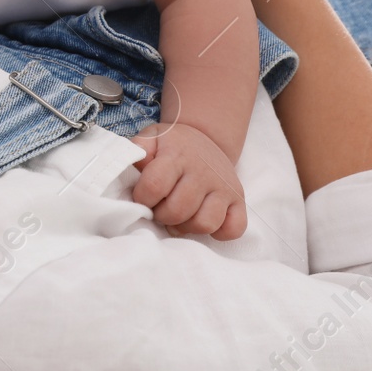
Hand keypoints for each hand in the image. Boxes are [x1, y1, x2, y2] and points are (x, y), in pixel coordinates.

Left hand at [131, 122, 246, 238]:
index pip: (154, 185)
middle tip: (160, 208)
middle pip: (178, 211)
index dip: (142, 199)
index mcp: (177, 156)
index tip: (142, 197)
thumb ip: (137, 151)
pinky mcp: (238, 200)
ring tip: (180, 216)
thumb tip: (133, 167)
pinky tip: (203, 218)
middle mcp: (203, 172)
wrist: (206, 138)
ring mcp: (224, 187)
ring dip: (187, 227)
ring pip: (204, 224)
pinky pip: (234, 229)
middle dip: (162, 216)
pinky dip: (219, 232)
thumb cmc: (173, 145)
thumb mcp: (152, 138)